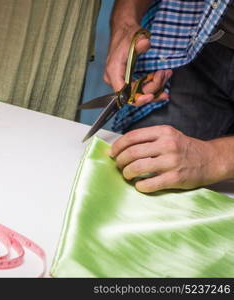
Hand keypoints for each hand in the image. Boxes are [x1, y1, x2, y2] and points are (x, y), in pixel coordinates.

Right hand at [104, 25, 171, 105]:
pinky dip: (152, 87)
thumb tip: (145, 44)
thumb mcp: (134, 37)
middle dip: (152, 87)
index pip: (123, 93)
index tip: (151, 96)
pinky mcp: (127, 80)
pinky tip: (162, 80)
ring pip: (139, 94)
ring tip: (166, 74)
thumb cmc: (126, 35)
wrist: (124, 31)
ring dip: (155, 87)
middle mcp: (115, 80)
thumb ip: (139, 42)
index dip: (137, 98)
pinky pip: (139, 90)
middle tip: (164, 73)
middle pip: (134, 95)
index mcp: (114, 72)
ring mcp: (120, 81)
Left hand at [108, 125, 225, 192]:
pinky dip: (140, 186)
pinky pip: (149, 184)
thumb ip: (148, 139)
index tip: (112, 153)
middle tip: (119, 166)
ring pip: (137, 167)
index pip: (132, 137)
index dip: (117, 146)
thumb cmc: (183, 148)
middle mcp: (166, 145)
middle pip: (132, 153)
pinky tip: (139, 185)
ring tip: (127, 175)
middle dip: (120, 161)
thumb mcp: (168, 135)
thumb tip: (121, 148)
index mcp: (162, 132)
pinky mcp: (174, 178)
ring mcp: (171, 161)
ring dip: (127, 173)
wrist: (209, 160)